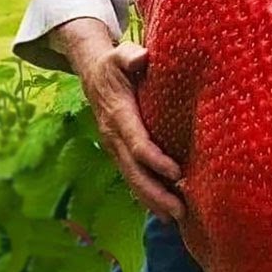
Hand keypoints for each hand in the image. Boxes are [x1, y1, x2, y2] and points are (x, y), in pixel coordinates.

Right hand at [80, 40, 185, 224]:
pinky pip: (132, 177)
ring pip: (132, 179)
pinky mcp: (119, 152)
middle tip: (179, 211)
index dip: (156, 159)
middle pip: (134, 171)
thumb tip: (142, 58)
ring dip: (152, 200)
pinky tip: (163, 210)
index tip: (177, 173)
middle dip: (156, 193)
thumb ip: (130, 56)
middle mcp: (113, 136)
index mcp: (118, 114)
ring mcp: (114, 147)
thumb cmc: (114, 63)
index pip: (137, 142)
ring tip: (176, 218)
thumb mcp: (120, 53)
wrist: (92, 73)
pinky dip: (146, 195)